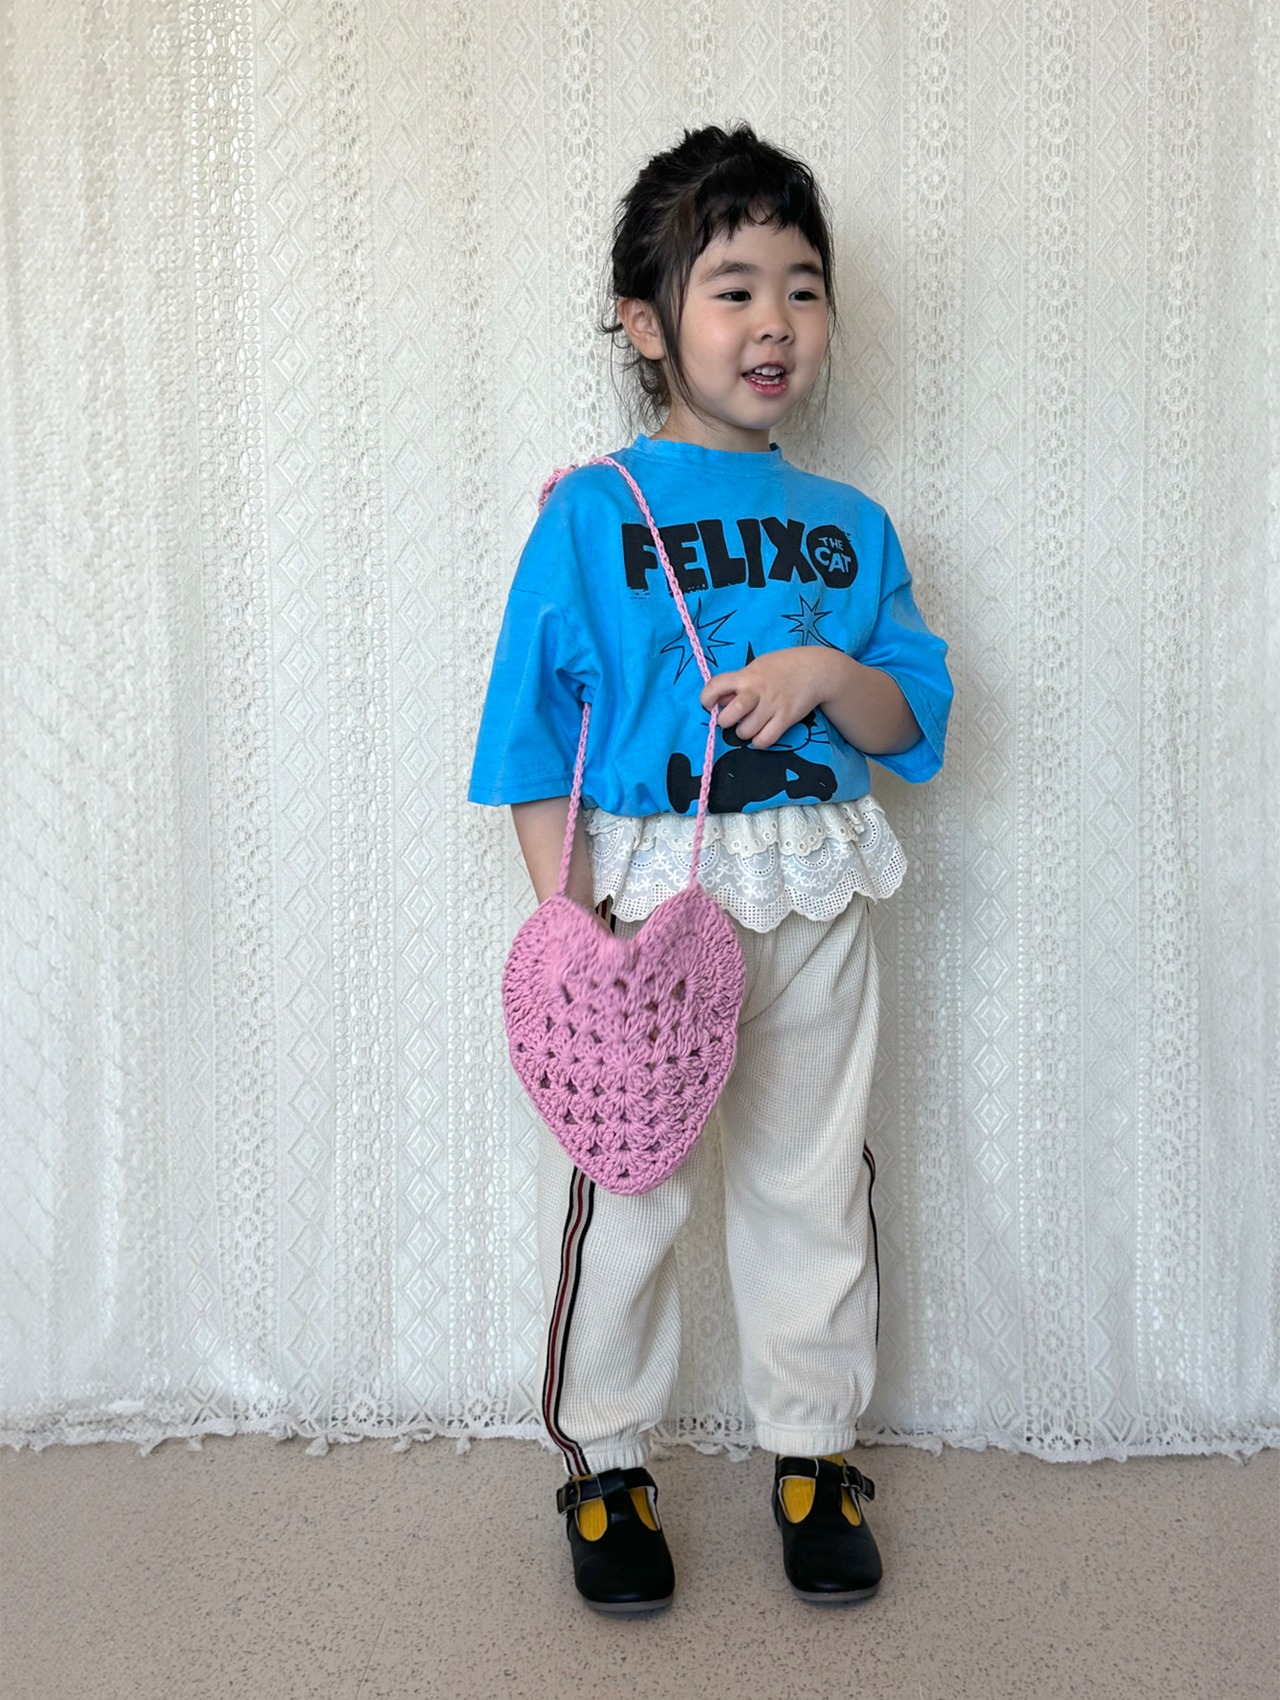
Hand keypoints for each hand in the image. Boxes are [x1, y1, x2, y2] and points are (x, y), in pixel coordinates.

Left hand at [699, 646, 846, 747]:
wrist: (816, 669)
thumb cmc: (783, 666)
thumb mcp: (758, 666)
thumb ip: (739, 682)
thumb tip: (721, 701)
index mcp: (746, 675)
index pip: (715, 686)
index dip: (706, 698)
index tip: (709, 704)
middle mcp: (756, 691)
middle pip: (729, 716)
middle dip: (724, 721)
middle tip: (732, 719)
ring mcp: (772, 706)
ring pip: (745, 732)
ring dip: (743, 732)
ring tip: (750, 725)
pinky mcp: (786, 719)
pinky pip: (764, 740)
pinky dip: (759, 741)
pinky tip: (761, 733)